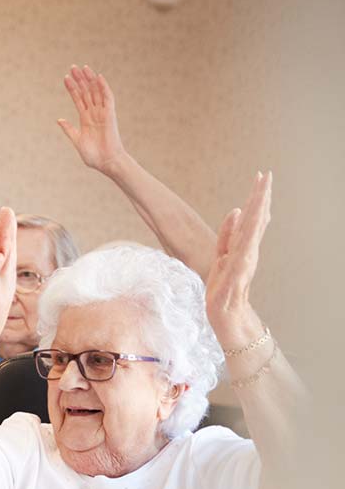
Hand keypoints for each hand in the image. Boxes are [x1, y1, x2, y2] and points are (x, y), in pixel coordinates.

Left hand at [56, 65, 127, 174]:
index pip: (78, 99)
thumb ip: (69, 129)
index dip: (72, 88)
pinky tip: (98, 77)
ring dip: (89, 80)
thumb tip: (59, 119)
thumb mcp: (77, 140)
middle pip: (86, 92)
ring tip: (82, 68)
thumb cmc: (93, 155)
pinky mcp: (110, 115)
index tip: (65, 77)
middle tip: (72, 67)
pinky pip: (107, 98)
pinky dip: (103, 87)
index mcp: (85, 118)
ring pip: (95, 92)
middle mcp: (94, 113)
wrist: (106, 162)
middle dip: (79, 79)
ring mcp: (102, 113)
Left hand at [203, 172, 272, 351]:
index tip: (260, 177)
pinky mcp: (238, 269)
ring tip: (262, 189)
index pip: (252, 217)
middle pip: (256, 218)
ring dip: (257, 208)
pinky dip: (246, 231)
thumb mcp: (221, 255)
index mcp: (243, 245)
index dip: (256, 197)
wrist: (226, 314)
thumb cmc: (223, 287)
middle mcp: (248, 249)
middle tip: (265, 174)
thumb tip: (235, 211)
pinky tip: (248, 216)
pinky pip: (243, 246)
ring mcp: (245, 258)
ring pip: (253, 227)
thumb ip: (227, 235)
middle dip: (260, 195)